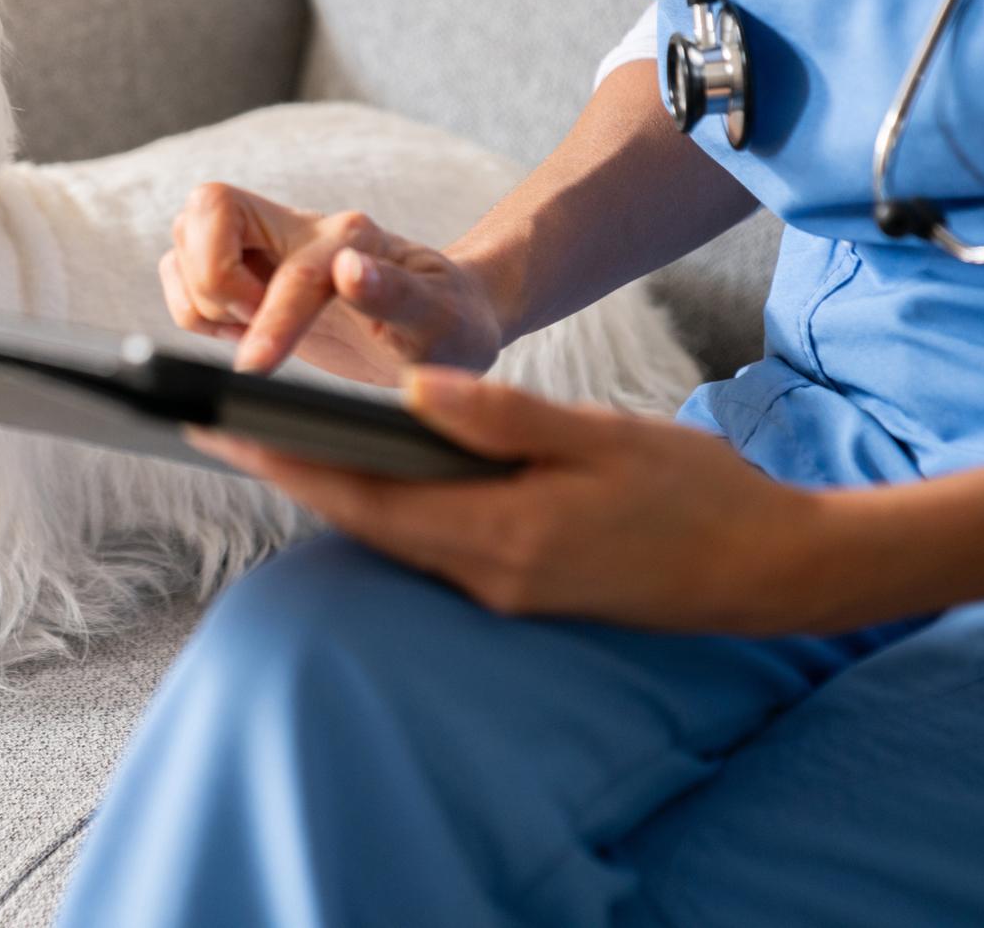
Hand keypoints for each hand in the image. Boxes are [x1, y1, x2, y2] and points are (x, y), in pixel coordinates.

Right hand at [160, 183, 505, 383]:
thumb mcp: (438, 319)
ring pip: (184, 237)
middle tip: (249, 322)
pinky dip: (193, 306)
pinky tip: (237, 330)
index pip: (291, 270)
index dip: (270, 319)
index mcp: (348, 238)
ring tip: (245, 328)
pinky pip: (181, 271)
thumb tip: (351, 270)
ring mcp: (267, 246)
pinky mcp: (246, 272)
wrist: (444, 320)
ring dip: (199, 294)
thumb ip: (396, 294)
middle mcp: (300, 229)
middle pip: (209, 205)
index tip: (256, 366)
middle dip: (212, 276)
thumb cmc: (446, 323)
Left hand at [189, 367, 841, 634]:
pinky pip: (429, 545)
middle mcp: (487, 575)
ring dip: (330, 490)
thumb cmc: (696, 494)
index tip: (217, 424)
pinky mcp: (522, 587)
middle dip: (285, 472)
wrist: (772, 570)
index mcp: (499, 535)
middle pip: (360, 522)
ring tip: (269, 437)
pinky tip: (367, 472)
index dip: (283, 460)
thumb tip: (411, 394)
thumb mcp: (602, 436)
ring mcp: (504, 589)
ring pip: (391, 536)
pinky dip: (384, 506)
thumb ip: (504, 418)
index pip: (362, 498)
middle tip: (211, 425)